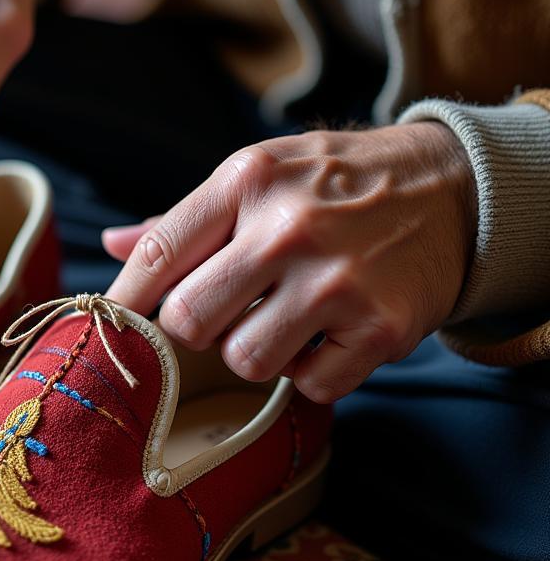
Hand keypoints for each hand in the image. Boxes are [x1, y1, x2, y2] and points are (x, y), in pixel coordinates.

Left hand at [104, 123, 477, 402]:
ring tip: (284, 319)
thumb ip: (185, 220)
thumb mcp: (259, 176)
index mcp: (246, 182)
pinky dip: (312, 371)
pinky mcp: (380, 327)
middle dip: (194, 328)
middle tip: (225, 311)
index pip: (157, 253)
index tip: (109, 324)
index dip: (123, 299)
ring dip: (255, 352)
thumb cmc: (333, 185)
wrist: (451, 187)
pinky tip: (328, 334)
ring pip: (244, 361)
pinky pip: (309, 384)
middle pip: (188, 319)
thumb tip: (112, 246)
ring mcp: (337, 280)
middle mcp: (288, 228)